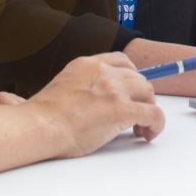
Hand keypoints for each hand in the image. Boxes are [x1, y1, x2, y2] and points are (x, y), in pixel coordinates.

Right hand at [28, 52, 165, 156]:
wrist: (40, 126)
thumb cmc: (45, 116)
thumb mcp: (64, 85)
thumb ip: (84, 85)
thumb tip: (99, 100)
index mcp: (87, 64)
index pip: (121, 61)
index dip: (131, 76)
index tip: (132, 90)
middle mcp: (103, 72)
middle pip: (138, 77)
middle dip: (140, 96)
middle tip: (135, 114)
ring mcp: (114, 89)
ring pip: (148, 92)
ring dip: (148, 108)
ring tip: (139, 127)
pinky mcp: (122, 109)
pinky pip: (153, 114)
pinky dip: (156, 125)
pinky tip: (147, 134)